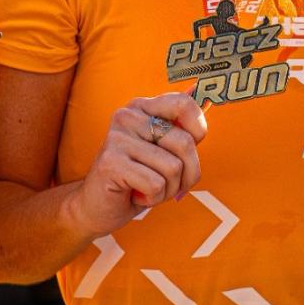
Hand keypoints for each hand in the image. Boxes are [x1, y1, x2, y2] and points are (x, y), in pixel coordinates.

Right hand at [68, 94, 207, 237]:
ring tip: (149, 189)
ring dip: (168, 189)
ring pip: (173, 168)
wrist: (97, 206)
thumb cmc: (137, 179)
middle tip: (172, 185)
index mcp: (142, 107)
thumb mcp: (163, 151)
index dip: (198, 131)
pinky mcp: (111, 162)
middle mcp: (127, 116)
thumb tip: (206, 97)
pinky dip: (154, 198)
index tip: (188, 153)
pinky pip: (156, 184)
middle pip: (185, 143)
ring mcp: (117, 138)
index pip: (184, 104)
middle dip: (188, 174)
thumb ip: (181, 128)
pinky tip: (138, 195)